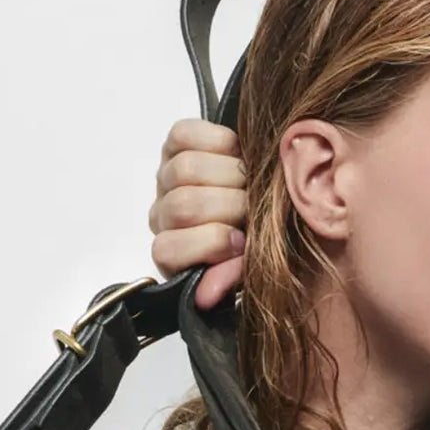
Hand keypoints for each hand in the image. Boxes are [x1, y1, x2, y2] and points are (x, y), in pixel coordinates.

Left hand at [149, 118, 245, 310]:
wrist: (266, 201)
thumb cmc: (257, 239)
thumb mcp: (250, 266)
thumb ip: (229, 277)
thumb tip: (206, 295)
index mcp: (173, 253)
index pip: (170, 248)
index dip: (211, 242)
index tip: (241, 243)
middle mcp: (164, 215)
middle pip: (185, 204)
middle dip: (230, 205)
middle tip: (252, 208)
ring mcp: (167, 178)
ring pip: (185, 168)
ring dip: (227, 172)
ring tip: (246, 181)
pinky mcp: (175, 145)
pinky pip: (183, 134)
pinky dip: (215, 140)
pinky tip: (233, 152)